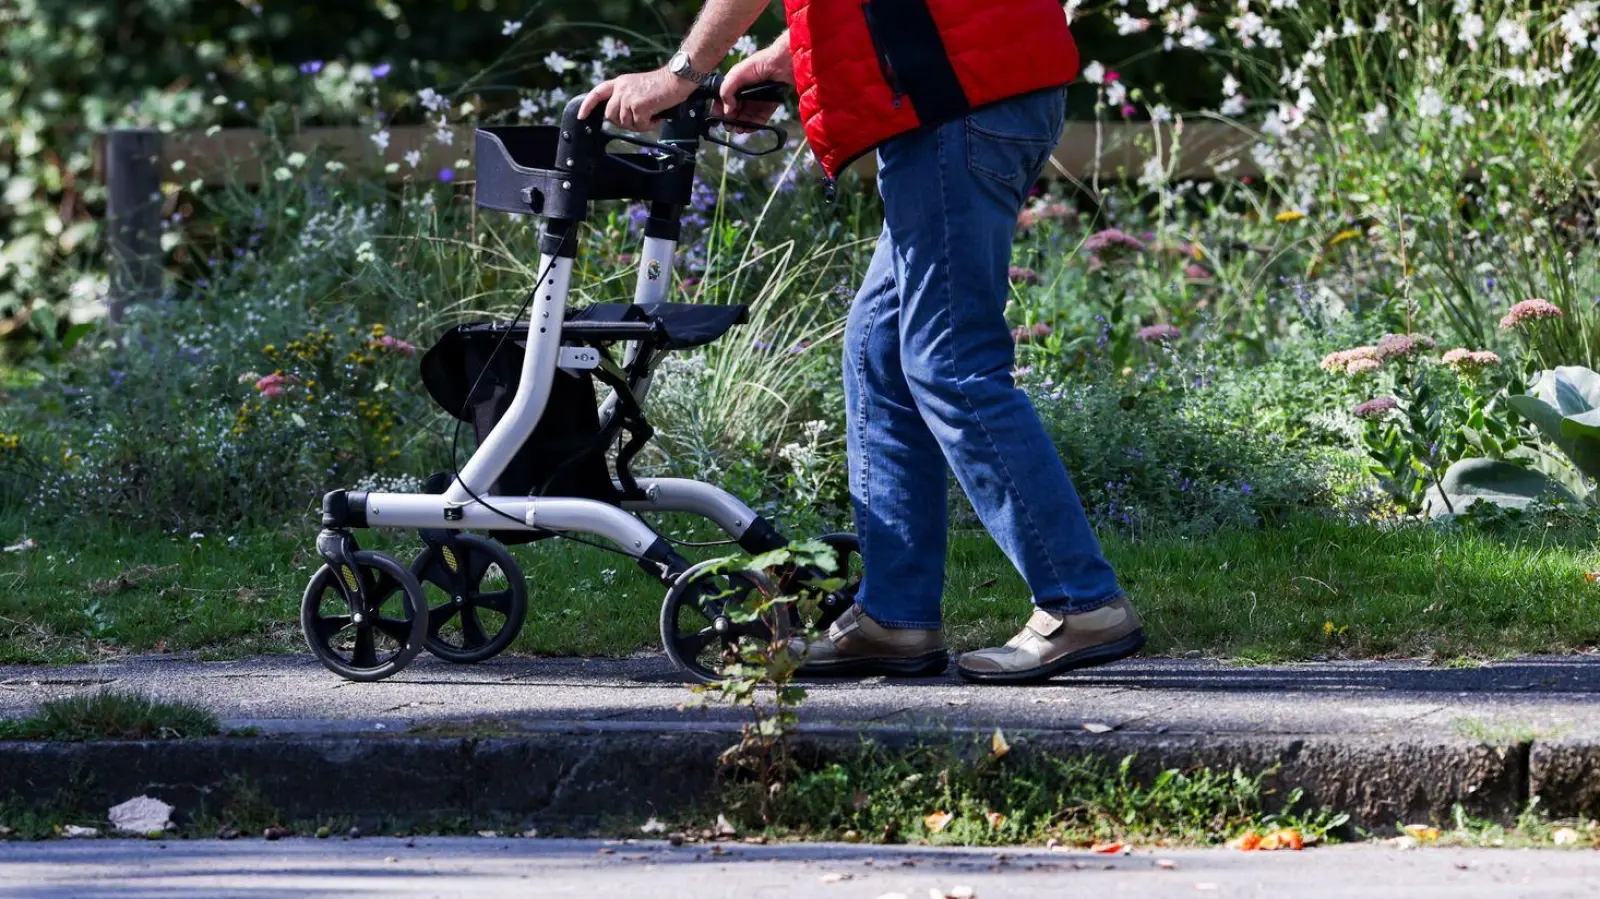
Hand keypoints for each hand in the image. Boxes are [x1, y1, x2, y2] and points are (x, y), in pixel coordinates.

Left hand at [579, 68, 699, 131]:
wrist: (676, 79)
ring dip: (639, 124)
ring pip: (625, 123)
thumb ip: (627, 98)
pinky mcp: (638, 106)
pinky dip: (649, 125)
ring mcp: (628, 97)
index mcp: (620, 83)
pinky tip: (657, 116)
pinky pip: (639, 125)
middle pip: (611, 116)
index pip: (597, 93)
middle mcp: (621, 89)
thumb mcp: (638, 87)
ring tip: (652, 115)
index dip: (588, 105)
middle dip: (624, 122)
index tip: (581, 116)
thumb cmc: (663, 85)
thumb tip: (623, 117)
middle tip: (641, 118)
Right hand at [715, 42, 794, 128]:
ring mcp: (757, 100)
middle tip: (728, 127)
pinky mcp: (769, 105)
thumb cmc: (759, 64)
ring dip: (741, 124)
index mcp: (735, 84)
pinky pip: (760, 118)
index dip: (719, 110)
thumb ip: (727, 91)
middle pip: (735, 111)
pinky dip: (754, 125)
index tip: (716, 119)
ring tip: (739, 130)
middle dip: (730, 120)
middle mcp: (745, 93)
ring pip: (746, 116)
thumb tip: (726, 111)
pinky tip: (749, 128)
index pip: (724, 100)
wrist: (782, 64)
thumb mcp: (737, 75)